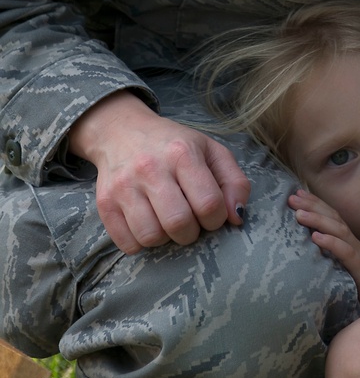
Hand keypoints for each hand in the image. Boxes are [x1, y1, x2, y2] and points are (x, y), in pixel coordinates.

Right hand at [68, 91, 250, 254]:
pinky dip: (142, 242)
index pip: (208, 203)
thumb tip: (237, 218)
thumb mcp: (211, 151)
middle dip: (191, 232)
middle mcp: (150, 168)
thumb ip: (234, 182)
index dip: (216, 218)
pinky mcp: (105, 204)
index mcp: (182, 153)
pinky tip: (148, 223)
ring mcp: (124, 187)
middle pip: (179, 224)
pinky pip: (127, 244)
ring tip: (167, 220)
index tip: (211, 214)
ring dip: (166, 238)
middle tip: (189, 220)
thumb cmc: (174, 145)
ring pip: (151, 237)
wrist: (122, 132)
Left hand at [289, 189, 359, 310]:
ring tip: (299, 214)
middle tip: (292, 197)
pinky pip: (347, 253)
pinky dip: (331, 243)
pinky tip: (317, 238)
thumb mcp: (344, 271)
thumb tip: (305, 256)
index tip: (296, 194)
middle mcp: (354, 244)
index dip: (316, 204)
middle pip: (333, 218)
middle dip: (312, 206)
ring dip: (318, 220)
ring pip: (338, 231)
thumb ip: (331, 261)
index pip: (332, 218)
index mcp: (349, 243)